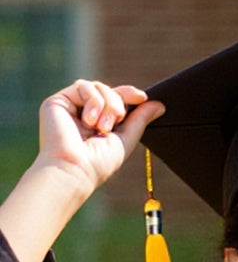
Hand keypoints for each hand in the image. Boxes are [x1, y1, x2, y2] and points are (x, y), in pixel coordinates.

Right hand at [1, 83, 163, 261]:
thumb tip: (158, 103)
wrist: (73, 176)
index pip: (118, 100)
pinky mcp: (55, 102)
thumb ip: (138, 122)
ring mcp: (68, 107)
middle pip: (110, 90)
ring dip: (107, 104)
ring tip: (102, 126)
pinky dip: (93, 100)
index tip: (146, 98)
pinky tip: (92, 121)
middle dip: (120, 101)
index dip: (131, 95)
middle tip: (116, 122)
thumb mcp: (124, 143)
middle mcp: (83, 114)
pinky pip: (82, 85)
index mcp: (98, 123)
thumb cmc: (95, 170)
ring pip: (97, 86)